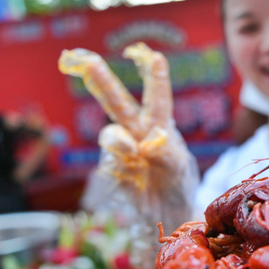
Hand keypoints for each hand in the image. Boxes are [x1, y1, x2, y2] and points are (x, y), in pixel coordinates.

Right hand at [58, 43, 192, 191]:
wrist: (166, 212)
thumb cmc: (177, 183)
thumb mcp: (180, 167)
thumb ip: (166, 153)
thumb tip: (144, 145)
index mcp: (159, 126)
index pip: (157, 99)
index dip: (155, 78)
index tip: (154, 56)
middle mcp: (137, 132)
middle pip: (118, 104)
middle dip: (102, 81)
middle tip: (88, 61)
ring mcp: (122, 149)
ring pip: (111, 134)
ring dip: (119, 140)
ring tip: (135, 153)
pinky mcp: (112, 168)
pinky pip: (111, 161)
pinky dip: (123, 167)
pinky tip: (134, 175)